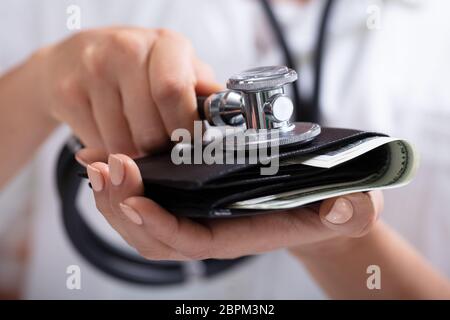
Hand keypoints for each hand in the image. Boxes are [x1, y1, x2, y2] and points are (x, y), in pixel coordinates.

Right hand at [34, 27, 220, 156]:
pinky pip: (99, 146)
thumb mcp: (173, 67)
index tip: (187, 142)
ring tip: (136, 140)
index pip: (175, 91)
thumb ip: (200, 89)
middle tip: (160, 146)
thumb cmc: (134, 68)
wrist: (72, 60)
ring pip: (124, 144)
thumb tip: (231, 111)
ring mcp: (93, 69)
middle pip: (151, 128)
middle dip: (161, 149)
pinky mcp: (67, 93)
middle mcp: (127, 49)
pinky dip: (110, 154)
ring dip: (135, 156)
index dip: (185, 128)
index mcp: (166, 44)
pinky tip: (112, 138)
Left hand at [82, 151, 383, 260]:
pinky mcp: (193, 202)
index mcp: (242, 236)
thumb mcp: (353, 206)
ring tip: (95, 161)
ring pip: (142, 221)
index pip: (191, 241)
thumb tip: (345, 206)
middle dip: (123, 206)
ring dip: (114, 196)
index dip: (160, 224)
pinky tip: (106, 159)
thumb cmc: (333, 207)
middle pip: (154, 235)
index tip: (133, 195)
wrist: (320, 206)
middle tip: (104, 166)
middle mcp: (213, 232)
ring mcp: (199, 218)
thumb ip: (351, 210)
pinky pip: (148, 202)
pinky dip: (123, 186)